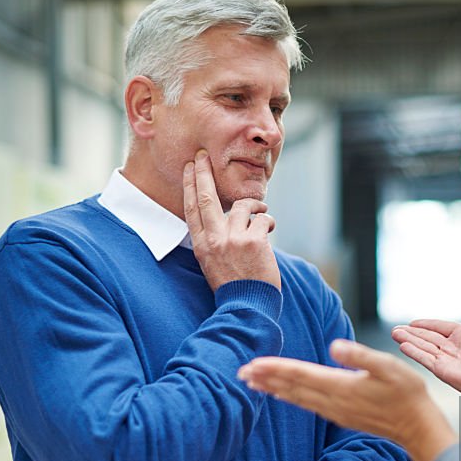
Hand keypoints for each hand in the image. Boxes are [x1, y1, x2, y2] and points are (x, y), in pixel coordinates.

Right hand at [184, 150, 279, 290]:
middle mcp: (214, 239)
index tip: (190, 167)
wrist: (247, 306)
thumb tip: (222, 216)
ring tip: (261, 213)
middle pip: (206, 197)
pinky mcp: (254, 241)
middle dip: (204, 173)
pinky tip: (270, 229)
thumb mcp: (212, 262)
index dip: (190, 185)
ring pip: (242, 205)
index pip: (191, 209)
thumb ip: (213, 239)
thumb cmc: (233, 285)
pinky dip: (268, 222)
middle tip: (203, 154)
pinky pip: (263, 219)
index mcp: (201, 245)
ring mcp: (233, 239)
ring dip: (255, 206)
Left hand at [239, 339, 455, 460]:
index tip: (252, 364)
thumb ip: (360, 356)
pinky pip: (306, 405)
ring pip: (296, 398)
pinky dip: (289, 398)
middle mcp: (332, 401)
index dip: (275, 368)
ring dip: (273, 389)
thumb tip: (334, 345)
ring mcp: (335, 411)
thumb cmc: (407, 394)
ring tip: (252, 383)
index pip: (300, 374)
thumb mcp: (389, 368)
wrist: (417, 428)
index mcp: (340, 386)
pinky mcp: (340, 416)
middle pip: (291, 387)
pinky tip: (281, 395)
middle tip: (239, 372)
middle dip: (265, 379)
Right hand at [391, 296, 460, 396]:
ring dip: (408, 340)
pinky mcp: (442, 370)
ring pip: (423, 347)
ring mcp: (445, 359)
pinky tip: (403, 346)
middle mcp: (451, 347)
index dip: (425, 324)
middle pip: (427, 337)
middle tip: (395, 329)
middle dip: (411, 333)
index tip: (412, 322)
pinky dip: (414, 353)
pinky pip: (425, 359)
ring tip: (395, 334)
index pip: (439, 327)